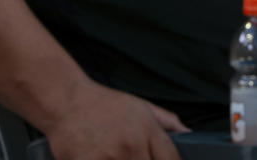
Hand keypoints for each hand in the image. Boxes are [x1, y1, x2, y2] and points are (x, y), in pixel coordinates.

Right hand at [45, 83, 186, 159]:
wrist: (67, 101)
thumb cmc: (105, 104)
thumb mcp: (142, 106)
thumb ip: (167, 122)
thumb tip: (189, 135)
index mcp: (147, 130)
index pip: (171, 159)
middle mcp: (131, 146)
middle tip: (136, 157)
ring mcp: (110, 158)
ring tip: (117, 155)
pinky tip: (102, 157)